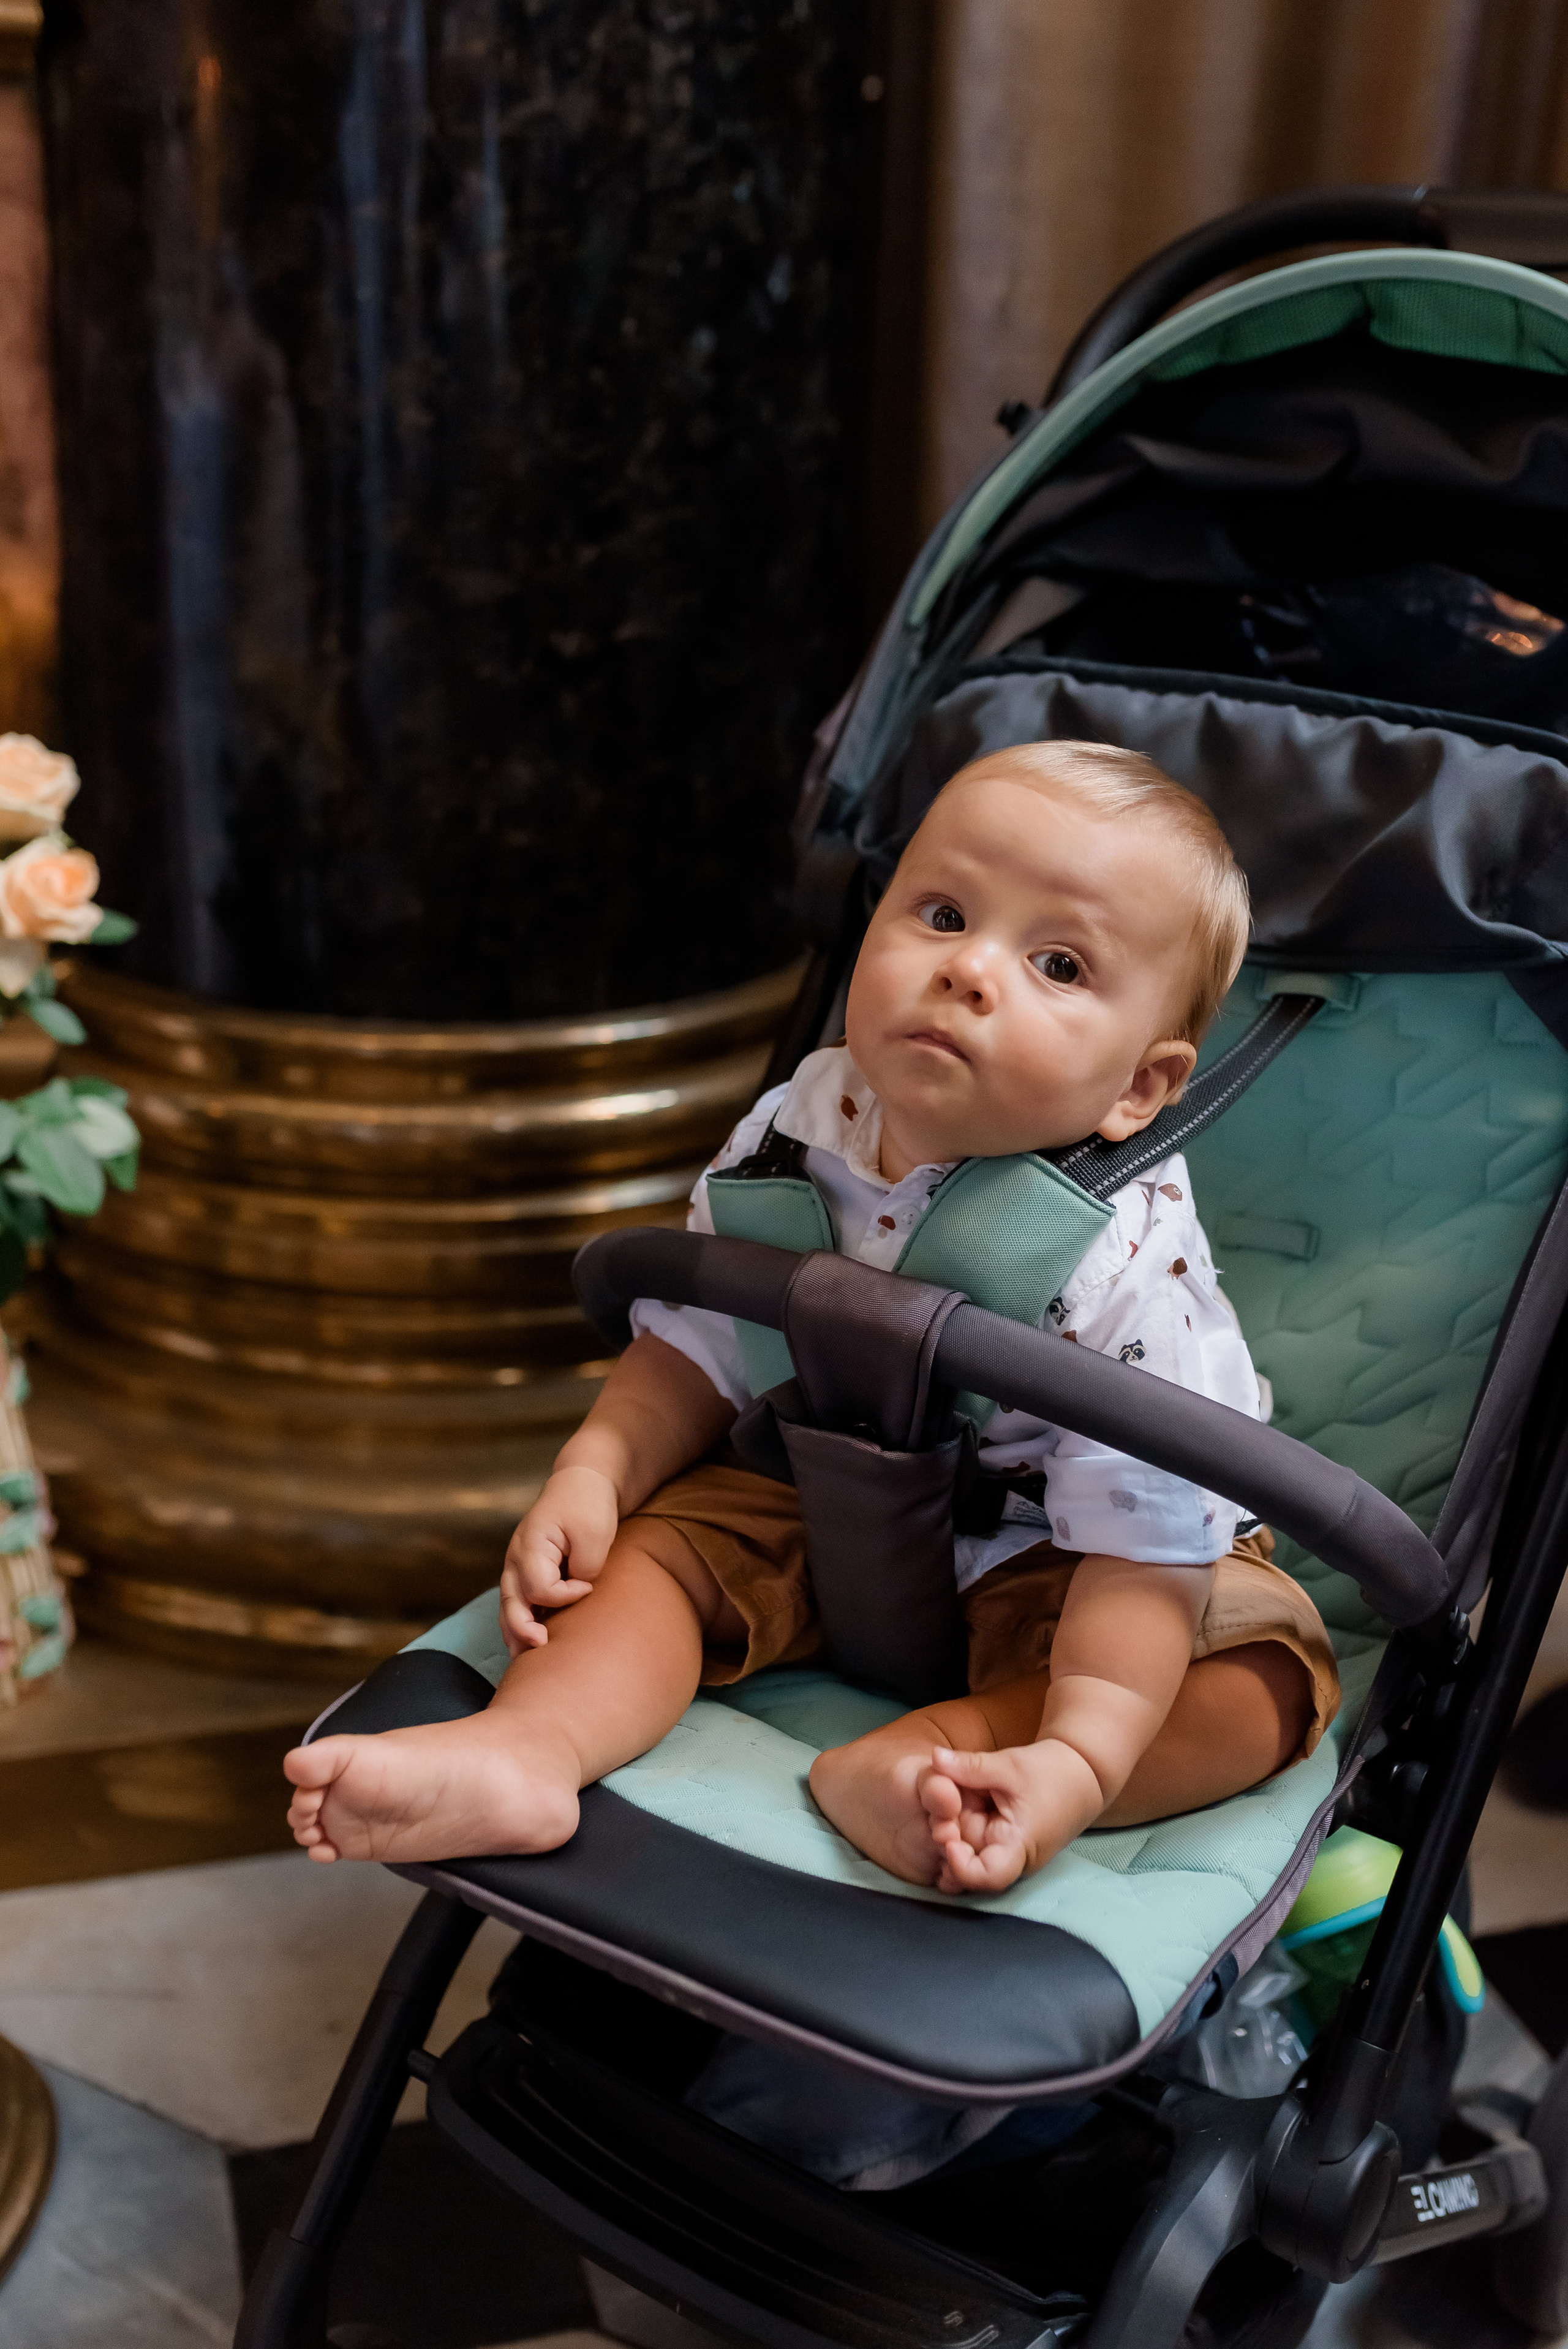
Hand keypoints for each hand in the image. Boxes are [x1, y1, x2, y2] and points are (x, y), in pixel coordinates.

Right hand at [500, 1464, 619, 1656]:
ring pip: (508, 1605)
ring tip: (522, 1660)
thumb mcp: (595, 1534)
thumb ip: (583, 1569)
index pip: (539, 1586)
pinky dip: (517, 1622)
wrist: (582, 1483)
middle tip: (540, 1647)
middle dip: (522, 1629)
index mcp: (531, 1543)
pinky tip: (523, 1644)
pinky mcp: (524, 1571)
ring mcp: (517, 1564)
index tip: (587, 1587)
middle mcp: (517, 1556)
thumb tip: (572, 1596)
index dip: (564, 1595)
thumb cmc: (589, 1505)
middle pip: (512, 1601)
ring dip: (514, 1632)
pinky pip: (515, 1601)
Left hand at [918, 1740, 1103, 1892]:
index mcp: (1019, 1846)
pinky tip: (959, 1799)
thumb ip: (971, 1765)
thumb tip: (935, 1757)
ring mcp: (1007, 1852)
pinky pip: (976, 1837)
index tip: (947, 1837)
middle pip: (968, 1859)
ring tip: (949, 1795)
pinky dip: (965, 1820)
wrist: (1083, 1772)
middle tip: (937, 1803)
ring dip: (955, 1823)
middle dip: (949, 1832)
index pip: (987, 1876)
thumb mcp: (1010, 1765)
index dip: (961, 1866)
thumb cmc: (1052, 1771)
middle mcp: (1012, 1858)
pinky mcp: (1003, 1841)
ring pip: (969, 1847)